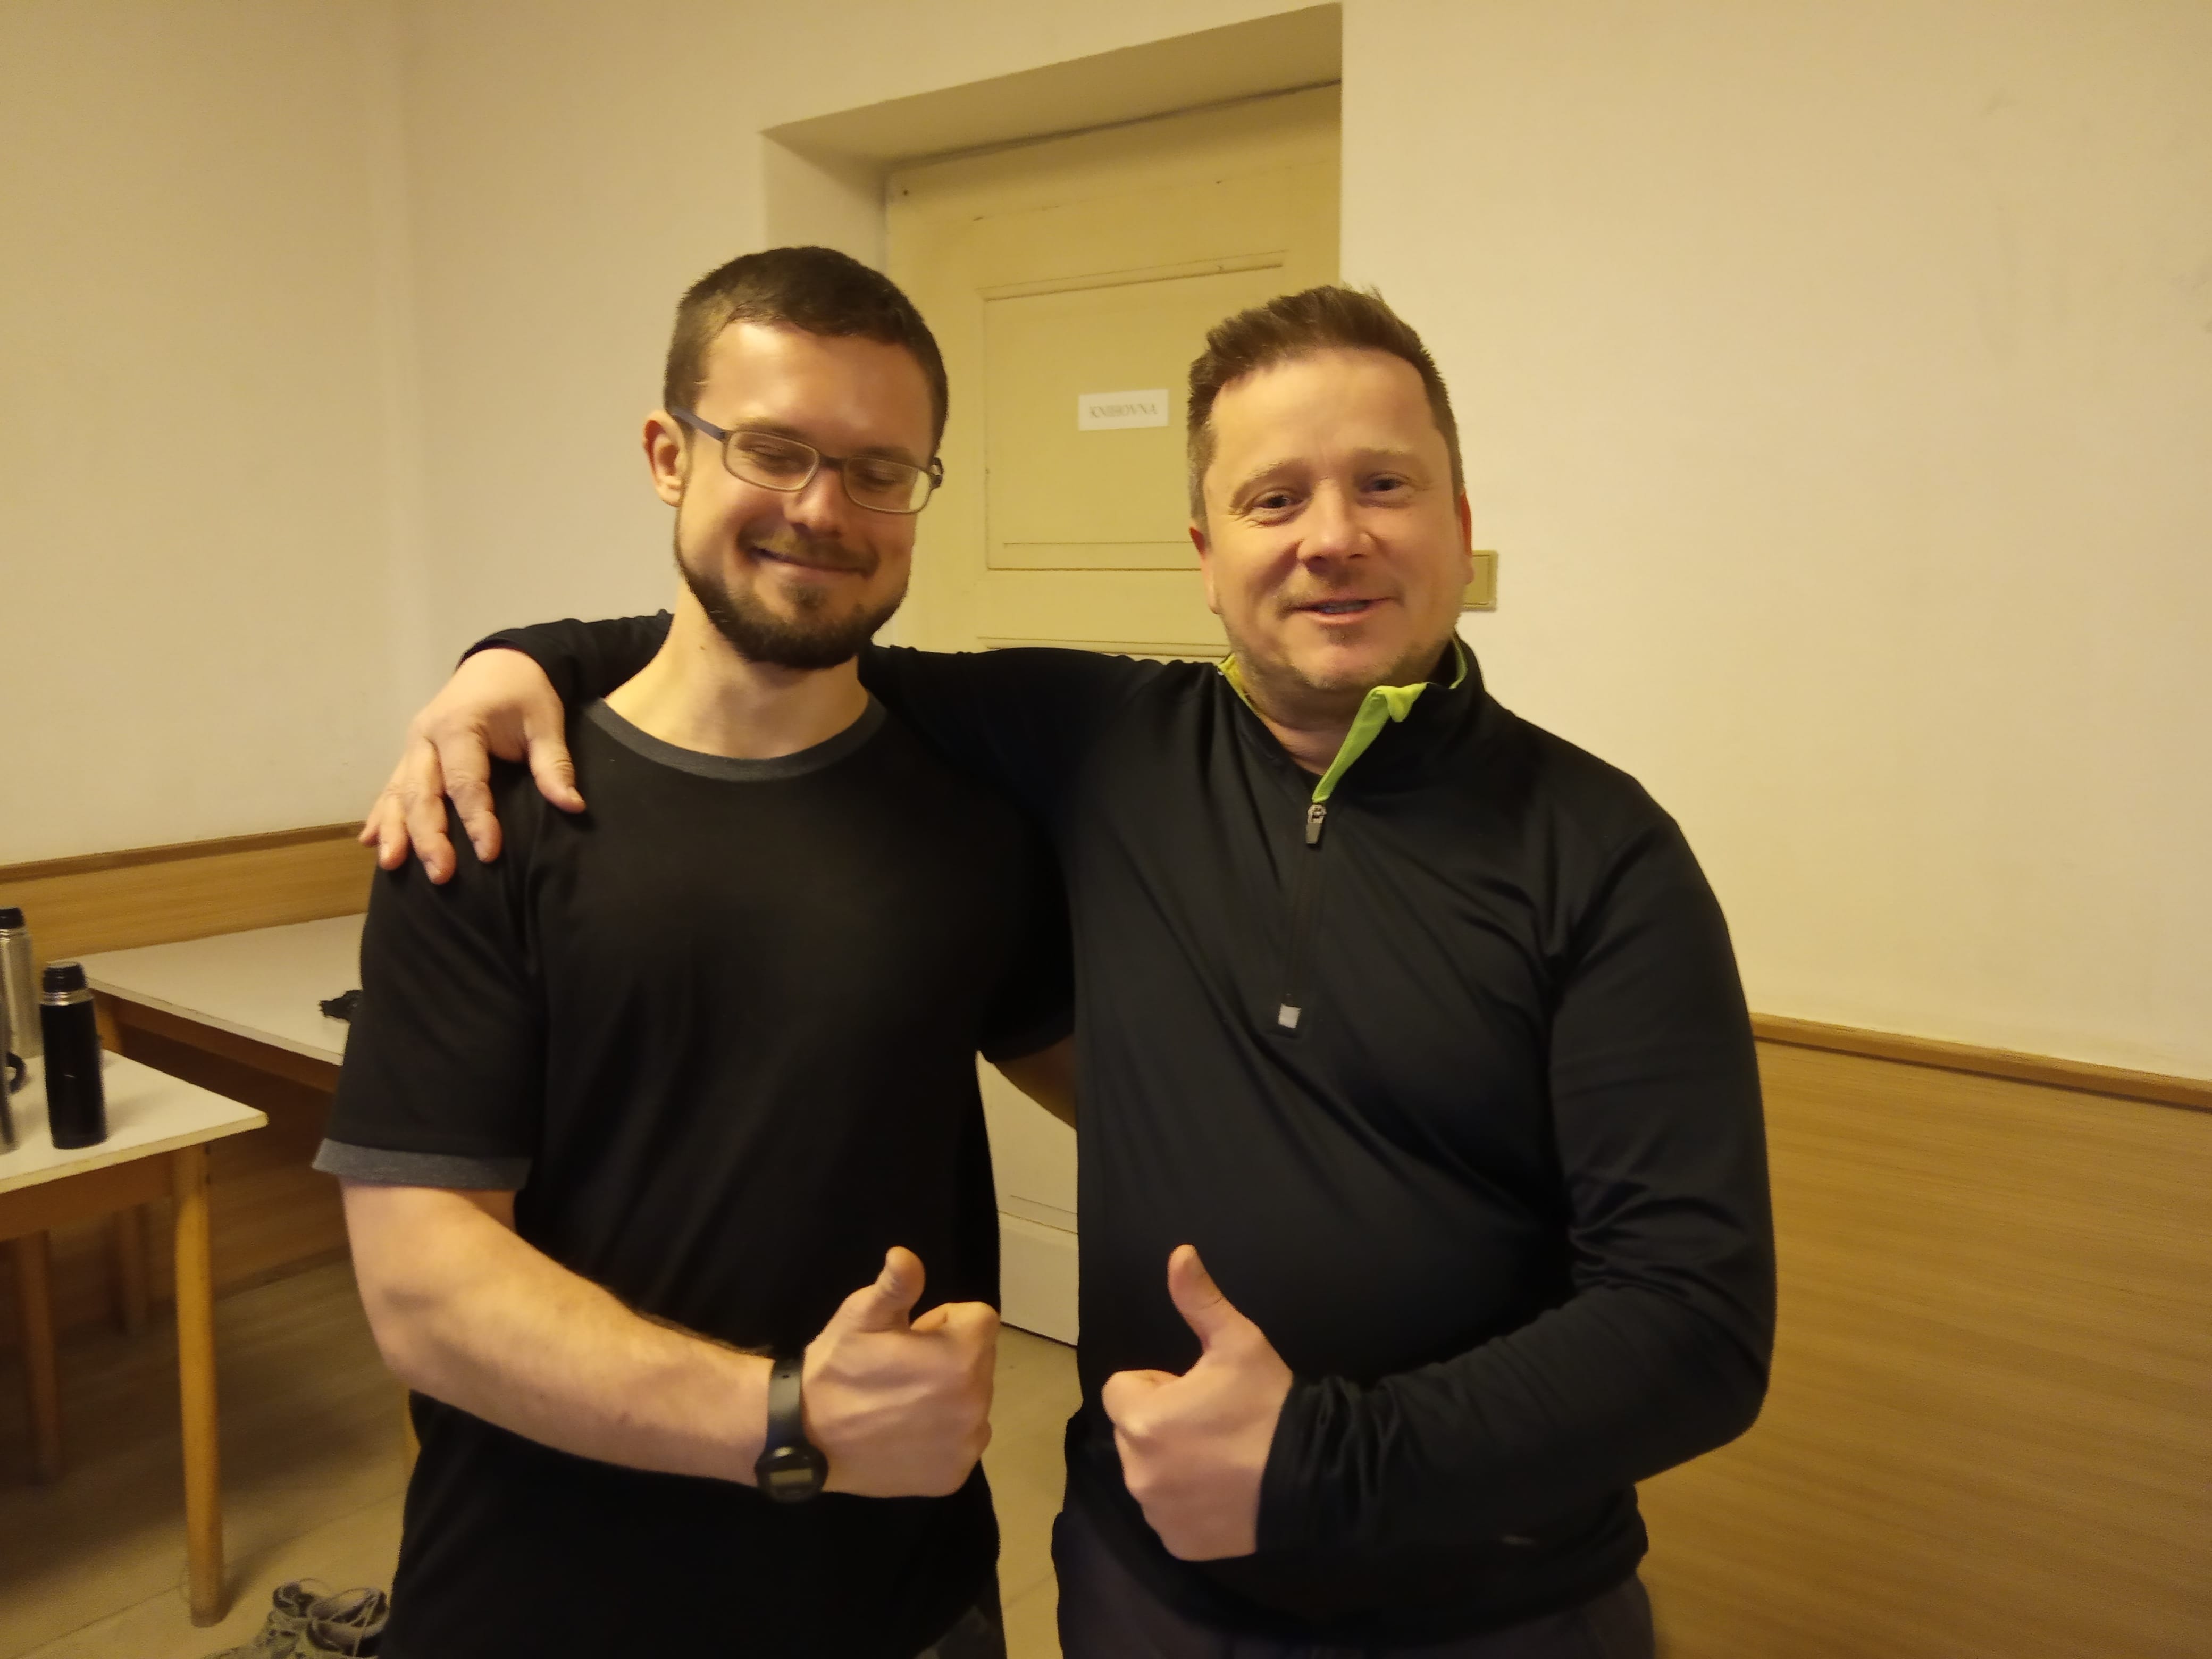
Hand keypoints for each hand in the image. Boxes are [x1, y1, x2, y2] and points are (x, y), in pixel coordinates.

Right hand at [358, 648, 582, 881]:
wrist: (501, 663)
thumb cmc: (525, 694)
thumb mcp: (546, 723)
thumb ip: (554, 765)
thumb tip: (573, 806)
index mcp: (460, 724)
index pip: (465, 781)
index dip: (477, 819)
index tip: (490, 853)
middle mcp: (427, 736)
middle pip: (422, 792)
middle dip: (428, 836)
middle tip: (441, 875)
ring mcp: (414, 745)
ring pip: (398, 792)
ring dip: (395, 830)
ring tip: (391, 865)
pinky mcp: (411, 753)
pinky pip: (391, 786)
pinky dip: (381, 813)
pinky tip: (371, 840)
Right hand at [802, 1247, 998, 1497]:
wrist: (804, 1436)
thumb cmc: (836, 1368)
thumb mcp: (861, 1316)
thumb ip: (896, 1285)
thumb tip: (904, 1255)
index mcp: (961, 1358)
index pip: (980, 1320)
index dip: (944, 1322)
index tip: (911, 1337)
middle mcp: (976, 1404)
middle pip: (980, 1361)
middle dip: (950, 1357)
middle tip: (903, 1370)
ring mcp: (966, 1445)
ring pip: (974, 1400)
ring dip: (950, 1395)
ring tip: (901, 1402)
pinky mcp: (954, 1475)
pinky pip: (963, 1440)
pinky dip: (943, 1435)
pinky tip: (906, 1433)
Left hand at [1101, 1245, 1292, 1559]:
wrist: (1315, 1479)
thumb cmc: (1270, 1405)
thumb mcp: (1239, 1343)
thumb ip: (1199, 1300)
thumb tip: (1178, 1253)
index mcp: (1142, 1420)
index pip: (1122, 1389)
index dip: (1160, 1386)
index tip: (1199, 1392)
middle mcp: (1138, 1471)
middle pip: (1133, 1432)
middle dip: (1162, 1423)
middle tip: (1213, 1424)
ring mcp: (1156, 1512)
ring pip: (1147, 1472)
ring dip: (1171, 1462)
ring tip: (1221, 1457)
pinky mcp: (1176, 1543)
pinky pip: (1166, 1512)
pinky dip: (1186, 1502)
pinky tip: (1223, 1491)